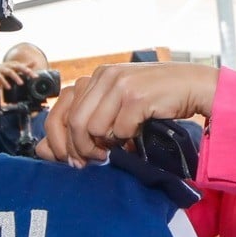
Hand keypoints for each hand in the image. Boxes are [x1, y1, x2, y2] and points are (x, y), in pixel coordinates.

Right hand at [0, 61, 35, 88]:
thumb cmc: (4, 68)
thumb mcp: (14, 66)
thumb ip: (24, 66)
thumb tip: (34, 62)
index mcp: (13, 64)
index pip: (23, 66)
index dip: (30, 70)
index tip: (36, 76)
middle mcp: (8, 66)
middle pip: (18, 67)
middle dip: (25, 71)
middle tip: (31, 76)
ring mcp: (2, 70)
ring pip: (10, 72)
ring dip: (16, 77)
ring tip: (21, 83)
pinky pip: (0, 78)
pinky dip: (4, 82)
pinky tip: (8, 87)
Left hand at [35, 62, 217, 166]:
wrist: (194, 87)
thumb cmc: (154, 101)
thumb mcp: (114, 108)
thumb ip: (82, 125)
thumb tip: (41, 152)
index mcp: (95, 77)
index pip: (59, 111)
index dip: (60, 140)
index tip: (72, 159)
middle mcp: (103, 76)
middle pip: (73, 123)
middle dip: (80, 149)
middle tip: (95, 160)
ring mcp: (120, 84)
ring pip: (92, 128)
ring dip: (105, 145)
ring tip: (118, 145)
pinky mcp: (136, 96)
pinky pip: (118, 130)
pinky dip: (126, 140)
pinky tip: (136, 135)